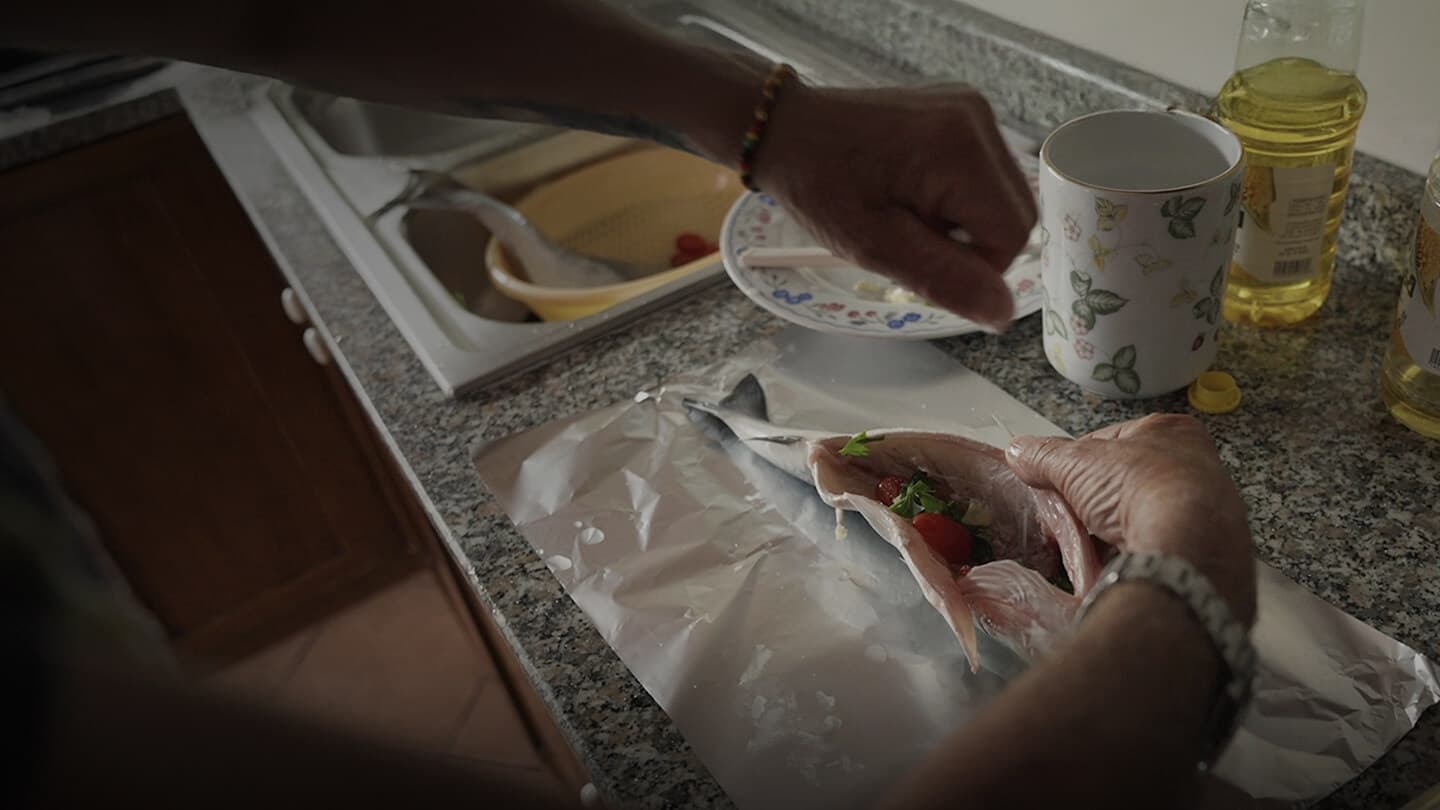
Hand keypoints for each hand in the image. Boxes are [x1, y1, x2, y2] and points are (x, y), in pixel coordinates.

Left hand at [754, 83, 1035, 329]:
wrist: (787, 129)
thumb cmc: (820, 187)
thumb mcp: (875, 245)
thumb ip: (944, 279)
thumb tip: (1004, 314)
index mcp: (962, 151)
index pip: (1013, 234)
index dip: (976, 265)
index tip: (921, 258)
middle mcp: (979, 120)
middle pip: (1016, 212)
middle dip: (971, 241)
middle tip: (911, 235)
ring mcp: (973, 109)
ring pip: (1002, 196)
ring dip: (963, 220)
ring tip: (908, 211)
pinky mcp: (963, 109)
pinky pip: (985, 172)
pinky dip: (957, 195)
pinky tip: (913, 190)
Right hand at [1004, 414, 1255, 623]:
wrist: (1186, 548)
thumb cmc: (1142, 487)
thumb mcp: (1076, 463)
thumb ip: (1043, 455)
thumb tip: (1018, 451)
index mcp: (1172, 430)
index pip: (1111, 440)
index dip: (1078, 460)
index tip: (1058, 479)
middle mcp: (1196, 466)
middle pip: (1123, 481)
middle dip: (1092, 500)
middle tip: (1068, 515)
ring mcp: (1204, 511)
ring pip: (1136, 517)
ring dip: (1107, 530)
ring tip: (1084, 542)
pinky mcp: (1201, 549)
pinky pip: (1151, 547)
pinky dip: (1126, 554)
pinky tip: (1108, 562)